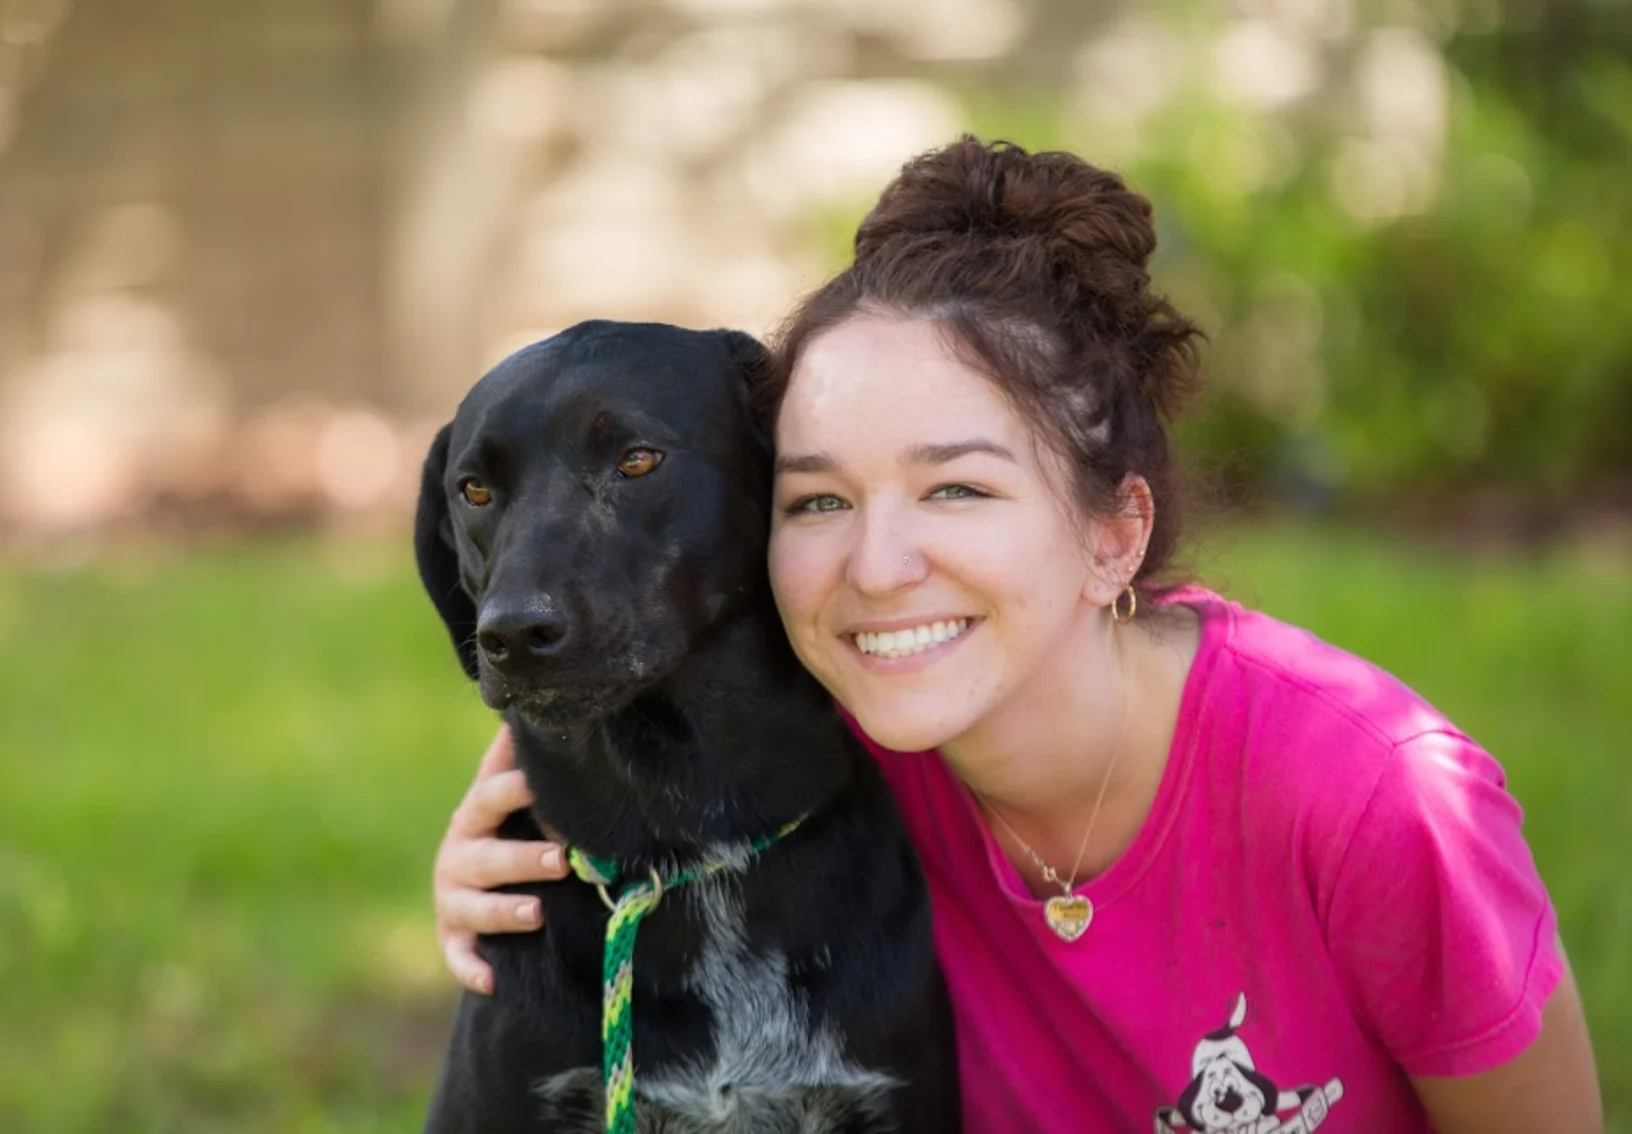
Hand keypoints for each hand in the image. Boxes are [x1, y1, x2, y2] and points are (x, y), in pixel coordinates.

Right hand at [432, 726, 566, 993]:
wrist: (487, 882)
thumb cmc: (513, 825)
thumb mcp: (518, 795)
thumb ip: (528, 759)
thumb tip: (540, 706)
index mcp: (476, 814)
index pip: (491, 795)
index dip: (517, 789)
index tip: (543, 784)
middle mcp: (459, 855)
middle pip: (487, 856)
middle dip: (522, 858)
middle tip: (563, 858)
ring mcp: (453, 899)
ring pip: (473, 907)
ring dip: (504, 911)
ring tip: (538, 912)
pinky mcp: (453, 939)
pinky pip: (457, 957)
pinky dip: (471, 968)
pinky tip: (492, 978)